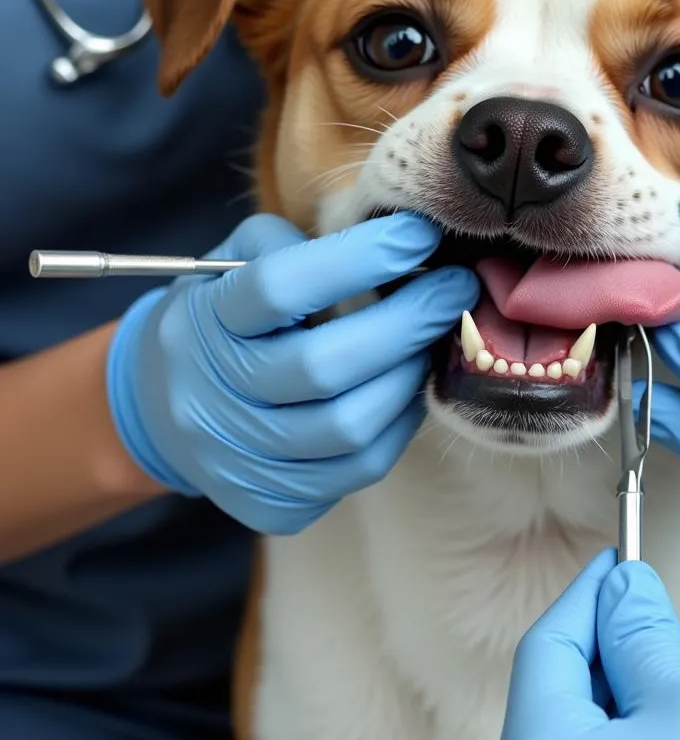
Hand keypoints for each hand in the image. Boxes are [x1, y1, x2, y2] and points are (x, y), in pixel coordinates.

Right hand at [105, 212, 477, 533]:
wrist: (163, 402)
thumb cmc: (225, 313)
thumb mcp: (240, 260)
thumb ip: (302, 245)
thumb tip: (397, 245)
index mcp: (205, 319)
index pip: (280, 286)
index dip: (360, 258)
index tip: (420, 235)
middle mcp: (210, 395)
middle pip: (323, 366)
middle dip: (408, 322)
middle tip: (455, 289)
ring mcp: (235, 458)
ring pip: (349, 428)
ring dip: (409, 378)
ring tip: (434, 341)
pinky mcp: (265, 503)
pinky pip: (356, 471)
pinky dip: (396, 427)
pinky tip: (407, 390)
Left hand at [501, 548, 679, 739]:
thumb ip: (647, 639)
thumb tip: (627, 584)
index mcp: (541, 737)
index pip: (549, 643)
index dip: (589, 592)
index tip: (620, 555)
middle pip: (583, 678)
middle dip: (640, 629)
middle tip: (671, 596)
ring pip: (620, 713)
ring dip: (673, 668)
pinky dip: (677, 712)